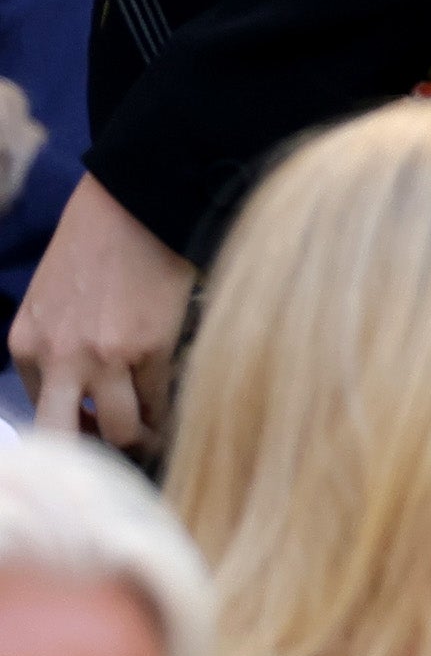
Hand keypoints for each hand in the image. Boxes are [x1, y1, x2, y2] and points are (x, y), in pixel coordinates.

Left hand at [7, 176, 195, 453]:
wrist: (137, 199)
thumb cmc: (99, 242)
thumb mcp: (53, 298)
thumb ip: (57, 344)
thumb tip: (84, 391)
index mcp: (28, 345)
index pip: (40, 414)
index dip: (73, 429)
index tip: (98, 430)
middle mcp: (59, 358)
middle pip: (64, 441)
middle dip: (93, 456)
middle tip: (119, 453)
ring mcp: (104, 356)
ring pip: (118, 432)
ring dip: (140, 438)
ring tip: (156, 433)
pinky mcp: (151, 347)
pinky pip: (158, 401)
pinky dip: (169, 413)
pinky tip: (178, 409)